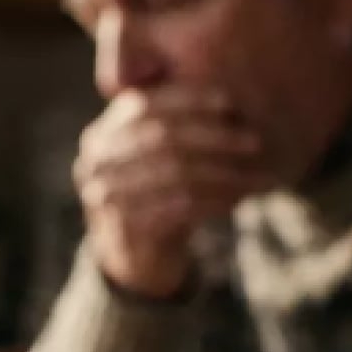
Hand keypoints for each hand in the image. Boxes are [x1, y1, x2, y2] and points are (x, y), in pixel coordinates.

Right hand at [75, 88, 270, 296]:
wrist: (133, 252)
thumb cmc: (153, 191)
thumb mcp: (153, 153)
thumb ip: (173, 122)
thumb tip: (226, 99)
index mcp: (101, 134)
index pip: (144, 105)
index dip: (188, 100)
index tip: (229, 102)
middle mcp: (96, 163)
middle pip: (162, 138)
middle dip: (213, 136)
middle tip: (253, 140)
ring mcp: (106, 197)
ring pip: (175, 173)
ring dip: (222, 172)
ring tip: (255, 173)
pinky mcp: (125, 227)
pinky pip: (180, 207)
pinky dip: (214, 201)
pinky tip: (239, 199)